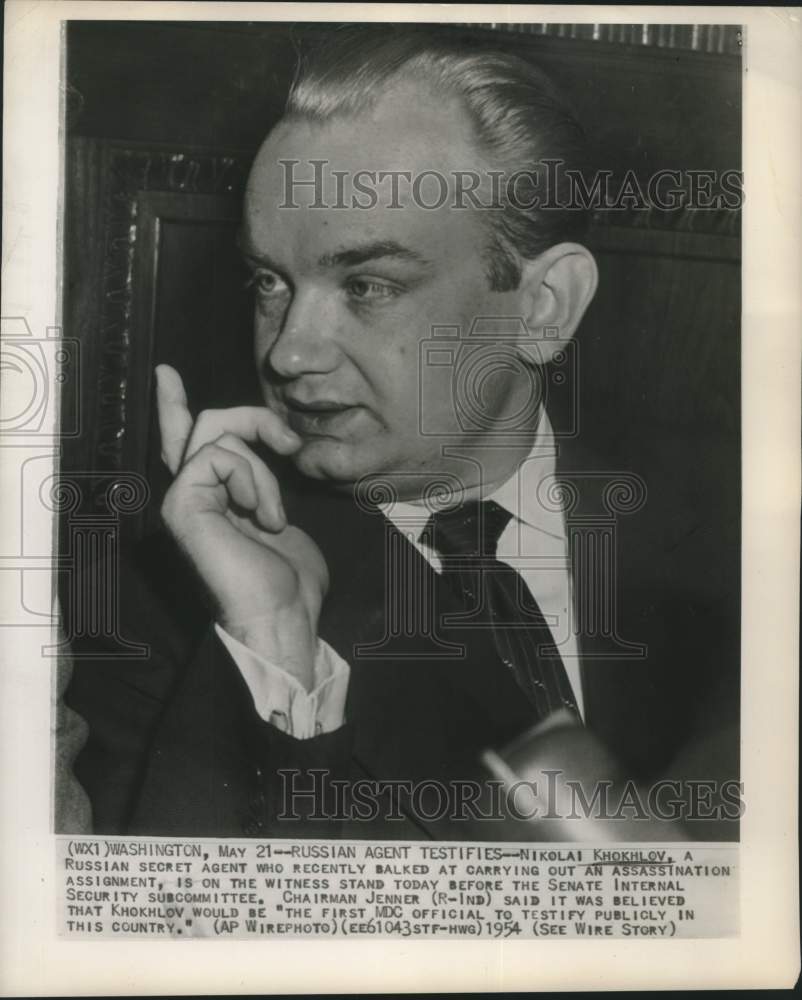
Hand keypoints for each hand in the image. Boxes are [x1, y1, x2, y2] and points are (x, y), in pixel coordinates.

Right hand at [155, 364, 327, 690]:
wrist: (282, 616)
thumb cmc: (290, 580)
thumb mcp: (281, 516)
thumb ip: (261, 484)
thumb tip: (273, 451)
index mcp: (210, 500)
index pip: (186, 443)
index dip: (174, 406)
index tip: (166, 374)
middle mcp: (189, 496)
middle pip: (205, 423)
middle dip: (254, 419)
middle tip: (288, 442)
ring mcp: (181, 499)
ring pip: (219, 436)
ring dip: (263, 474)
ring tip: (272, 518)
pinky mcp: (182, 504)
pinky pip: (218, 456)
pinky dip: (251, 480)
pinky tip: (259, 517)